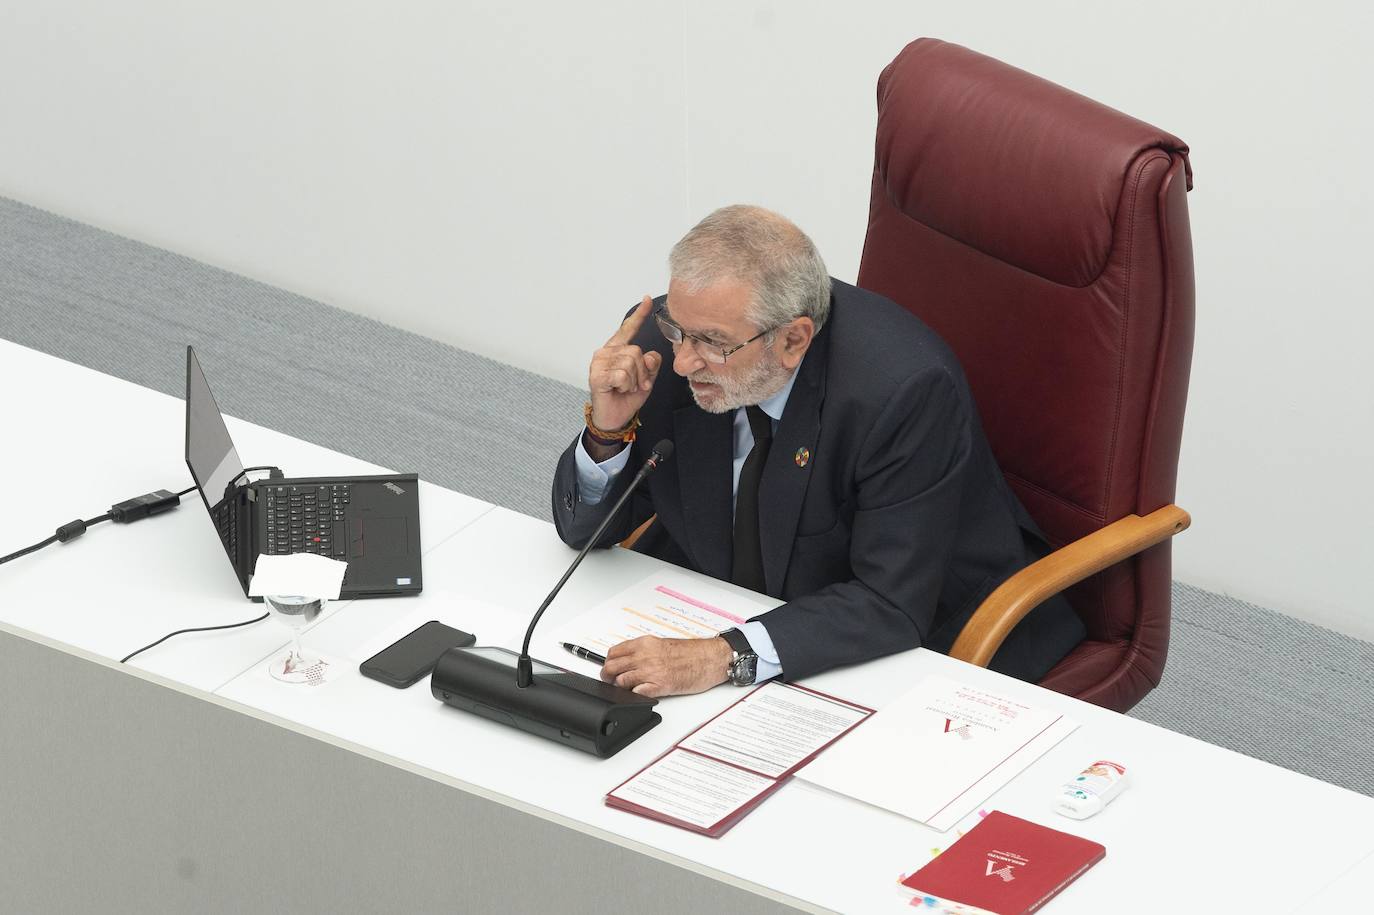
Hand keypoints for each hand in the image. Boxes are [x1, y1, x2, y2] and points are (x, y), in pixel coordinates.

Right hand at [588, 296, 662, 433]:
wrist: (615, 418)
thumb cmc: (627, 397)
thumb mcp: (646, 378)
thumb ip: (651, 364)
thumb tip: (650, 356)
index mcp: (617, 350)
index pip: (628, 329)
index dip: (639, 315)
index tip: (648, 299)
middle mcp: (606, 352)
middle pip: (636, 351)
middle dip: (642, 372)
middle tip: (634, 385)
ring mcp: (599, 363)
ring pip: (630, 363)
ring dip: (634, 381)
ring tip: (624, 388)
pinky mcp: (596, 376)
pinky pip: (622, 375)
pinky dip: (625, 386)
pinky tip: (617, 390)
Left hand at [600, 635, 732, 697]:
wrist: (710, 658)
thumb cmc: (692, 652)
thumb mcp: (662, 644)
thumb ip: (644, 651)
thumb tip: (629, 660)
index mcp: (645, 643)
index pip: (614, 652)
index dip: (608, 662)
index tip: (610, 668)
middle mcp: (645, 656)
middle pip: (612, 667)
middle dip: (608, 677)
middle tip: (612, 681)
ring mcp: (651, 671)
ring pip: (621, 681)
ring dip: (621, 687)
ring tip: (628, 688)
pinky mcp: (660, 686)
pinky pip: (636, 693)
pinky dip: (634, 695)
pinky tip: (639, 693)